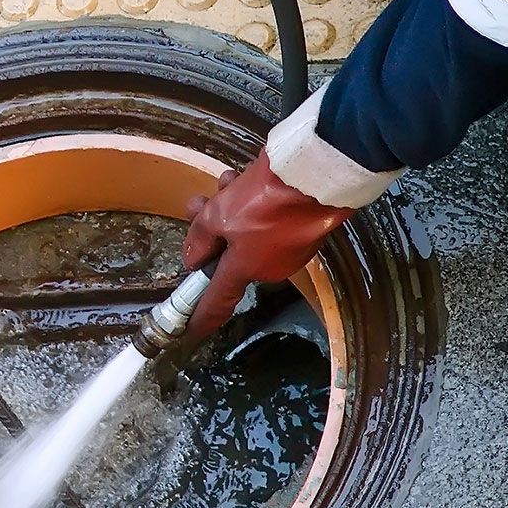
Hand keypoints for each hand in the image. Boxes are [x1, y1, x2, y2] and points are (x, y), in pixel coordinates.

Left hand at [181, 153, 353, 341]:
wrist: (316, 175)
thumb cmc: (265, 199)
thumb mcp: (219, 214)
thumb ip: (201, 237)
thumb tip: (194, 260)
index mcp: (246, 270)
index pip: (219, 301)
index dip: (203, 317)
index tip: (191, 333)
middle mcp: (269, 267)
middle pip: (228, 253)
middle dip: (211, 227)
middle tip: (201, 203)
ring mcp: (288, 249)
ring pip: (246, 231)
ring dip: (230, 207)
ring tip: (228, 181)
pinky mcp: (303, 230)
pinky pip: (268, 221)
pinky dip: (256, 203)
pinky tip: (250, 178)